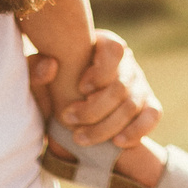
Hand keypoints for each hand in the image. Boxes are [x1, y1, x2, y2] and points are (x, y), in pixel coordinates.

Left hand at [34, 29, 162, 147]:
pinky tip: (117, 142)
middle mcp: (126, 62)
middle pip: (120, 85)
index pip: (114, 49)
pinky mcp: (148, 104)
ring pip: (131, 105)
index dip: (100, 71)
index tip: (80, 88)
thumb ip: (35, 68)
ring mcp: (140, 83)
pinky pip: (152, 116)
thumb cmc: (52, 88)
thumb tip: (50, 65)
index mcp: (103, 45)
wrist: (67, 113)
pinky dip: (136, 130)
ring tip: (80, 138)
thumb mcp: (38, 79)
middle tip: (68, 119)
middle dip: (94, 108)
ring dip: (105, 126)